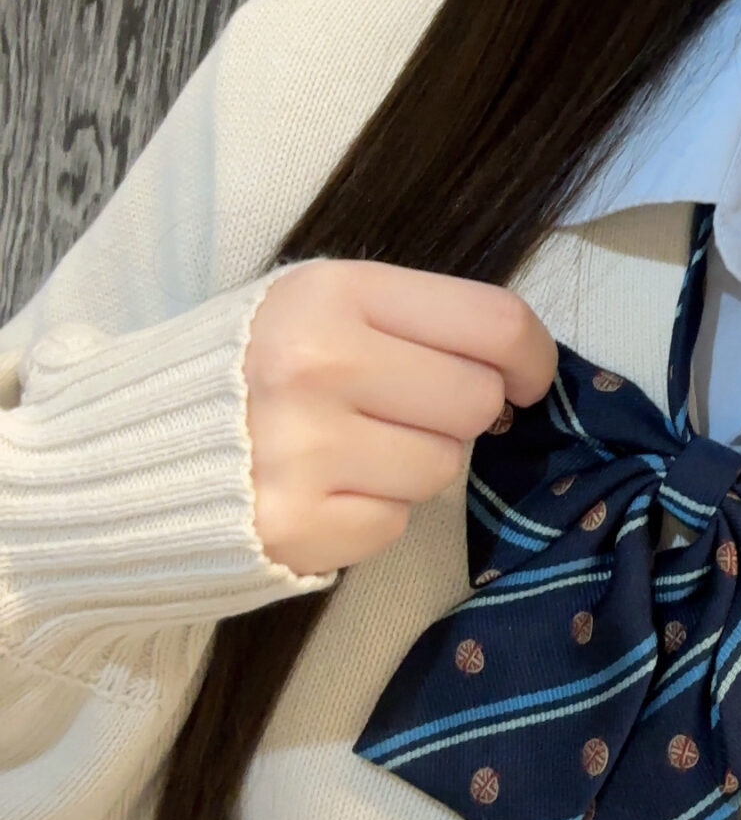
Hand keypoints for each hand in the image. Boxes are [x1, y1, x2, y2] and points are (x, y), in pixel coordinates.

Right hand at [242, 258, 557, 576]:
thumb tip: (514, 370)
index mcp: (333, 294)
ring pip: (442, 467)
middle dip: (457, 413)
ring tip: (348, 449)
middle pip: (476, 401)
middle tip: (402, 412)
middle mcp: (317, 364)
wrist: (131, 449)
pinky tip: (322, 489)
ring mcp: (302, 449)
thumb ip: (413, 321)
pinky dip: (371, 514)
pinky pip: (395, 523)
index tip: (527, 379)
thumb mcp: (320, 305)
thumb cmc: (250, 368)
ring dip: (412, 465)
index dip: (531, 356)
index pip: (490, 321)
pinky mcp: (293, 525)